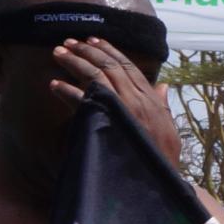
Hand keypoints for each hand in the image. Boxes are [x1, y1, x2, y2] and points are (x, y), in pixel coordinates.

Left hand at [50, 37, 182, 165]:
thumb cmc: (163, 158)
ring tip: (58, 53)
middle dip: (87, 50)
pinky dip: (66, 90)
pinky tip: (54, 84)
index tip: (94, 40)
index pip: (128, 67)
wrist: (158, 182)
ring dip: (74, 62)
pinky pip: (82, 99)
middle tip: (69, 42)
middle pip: (109, 66)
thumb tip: (163, 86)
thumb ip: (163, 106)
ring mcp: (122, 109)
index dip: (110, 51)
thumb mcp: (169, 129)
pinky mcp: (106, 122)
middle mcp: (137, 100)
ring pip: (95, 76)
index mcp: (151, 99)